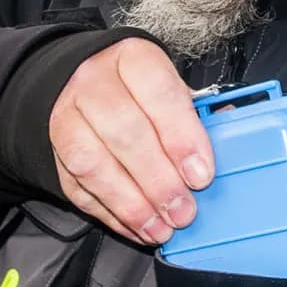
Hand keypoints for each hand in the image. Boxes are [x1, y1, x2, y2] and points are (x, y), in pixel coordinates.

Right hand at [48, 38, 213, 244]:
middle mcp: (93, 83)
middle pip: (124, 133)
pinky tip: (136, 227)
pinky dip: (110, 214)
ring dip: (131, 204)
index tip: (201, 175)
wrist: (81, 80)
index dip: (182, 137)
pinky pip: (77, 187)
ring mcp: (67, 116)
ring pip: (93, 163)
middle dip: (158, 180)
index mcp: (132, 58)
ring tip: (160, 228)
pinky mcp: (54, 150)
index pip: (158, 94)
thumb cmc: (139, 88)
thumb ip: (196, 114)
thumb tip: (231, 137)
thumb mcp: (169, 85)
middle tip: (183, 211)